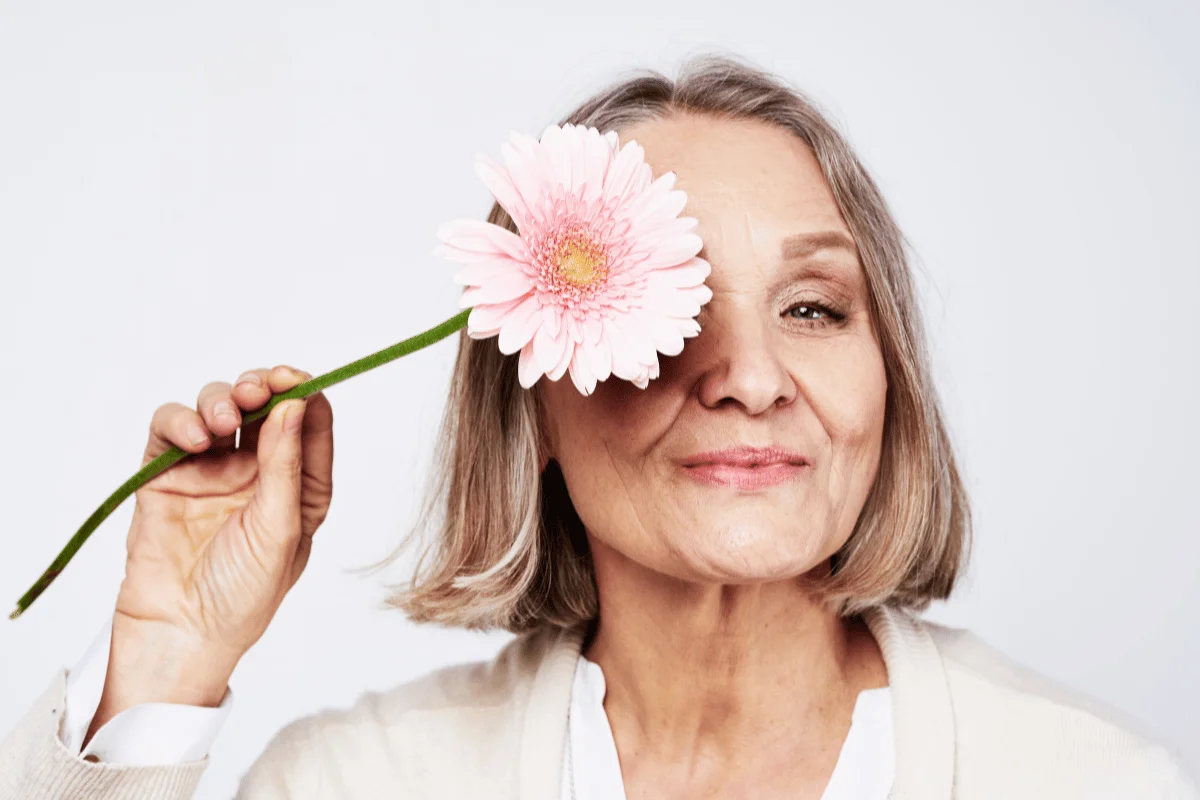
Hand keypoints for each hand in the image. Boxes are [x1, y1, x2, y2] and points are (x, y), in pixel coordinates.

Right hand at [86, 365, 333, 742]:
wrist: (180, 635)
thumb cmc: (243, 596)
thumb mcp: (280, 530)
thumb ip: (286, 466)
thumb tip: (296, 405)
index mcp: (299, 485)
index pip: (309, 422)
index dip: (303, 392)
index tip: (294, 378)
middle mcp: (258, 471)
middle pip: (262, 405)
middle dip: (260, 387)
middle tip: (255, 390)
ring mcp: (210, 470)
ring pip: (217, 407)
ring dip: (220, 400)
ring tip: (222, 423)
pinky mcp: (166, 475)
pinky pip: (171, 429)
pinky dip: (180, 421)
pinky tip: (193, 439)